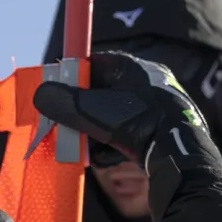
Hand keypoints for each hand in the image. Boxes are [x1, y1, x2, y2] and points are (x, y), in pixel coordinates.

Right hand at [32, 51, 221, 173]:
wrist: (180, 154)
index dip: (73, 78)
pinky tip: (108, 157)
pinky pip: (129, 133)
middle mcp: (148, 83)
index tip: (57, 93)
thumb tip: (41, 95)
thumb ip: (63, 102)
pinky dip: (115, 144)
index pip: (95, 64)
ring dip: (96, 132)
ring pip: (114, 117)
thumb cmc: (138, 123)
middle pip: (102, 94)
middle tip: (68, 127)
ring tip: (88, 148)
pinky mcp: (162, 130)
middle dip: (82, 113)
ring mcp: (158, 107)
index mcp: (134, 68)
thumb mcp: (93, 111)